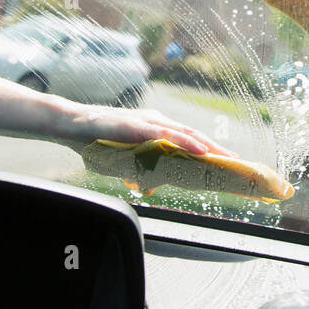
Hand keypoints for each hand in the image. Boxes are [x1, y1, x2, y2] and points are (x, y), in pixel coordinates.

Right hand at [52, 99, 240, 158]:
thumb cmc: (97, 141)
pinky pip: (168, 135)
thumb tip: (148, 185)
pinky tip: (201, 150)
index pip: (188, 140)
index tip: (226, 161)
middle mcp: (157, 123)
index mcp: (156, 129)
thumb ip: (137, 170)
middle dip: (217, 150)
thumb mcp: (122, 160)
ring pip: (186, 135)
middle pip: (194, 137)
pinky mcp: (139, 126)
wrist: (71, 126)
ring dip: (209, 147)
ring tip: (226, 158)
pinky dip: (187, 143)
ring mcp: (148, 123)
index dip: (209, 150)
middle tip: (237, 163)